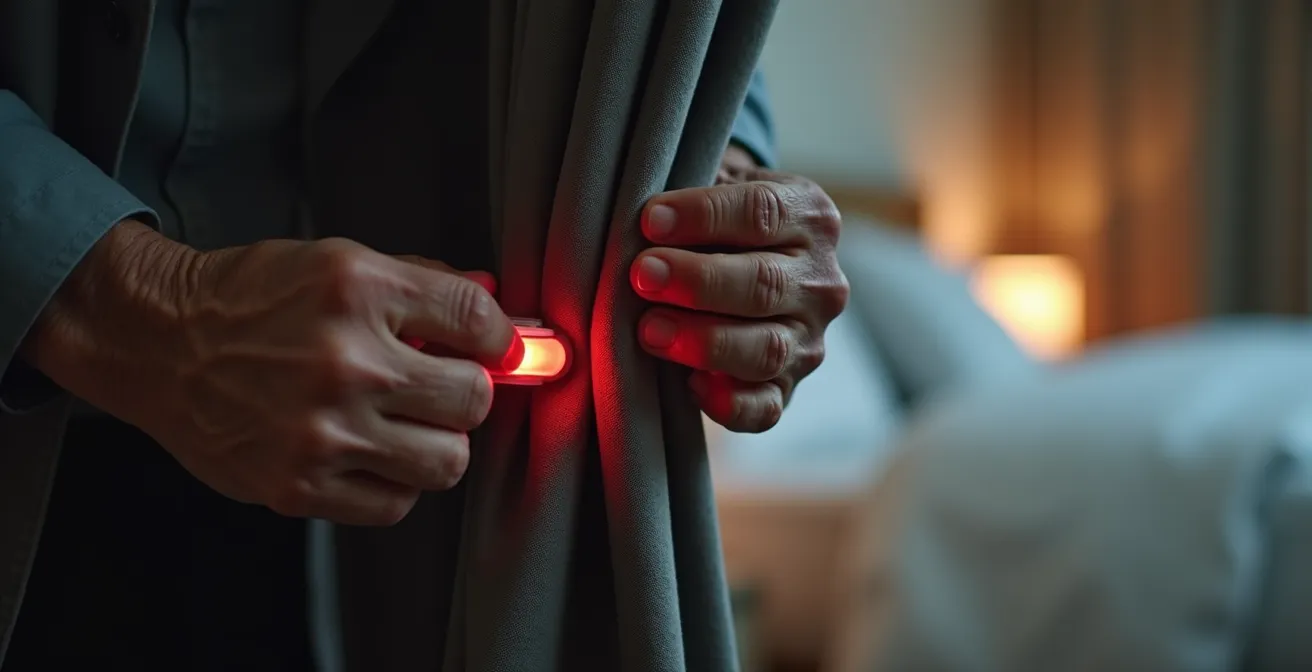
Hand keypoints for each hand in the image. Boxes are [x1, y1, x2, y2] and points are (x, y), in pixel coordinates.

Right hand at [26, 222, 521, 525]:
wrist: (161, 344)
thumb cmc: (251, 301)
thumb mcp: (338, 262)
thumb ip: (423, 284)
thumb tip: (493, 304)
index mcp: (357, 291)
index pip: (477, 322)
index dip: (501, 340)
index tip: (497, 350)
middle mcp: (344, 361)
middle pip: (472, 398)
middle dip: (465, 391)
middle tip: (440, 387)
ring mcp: (322, 429)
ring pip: (447, 460)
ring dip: (438, 443)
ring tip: (407, 423)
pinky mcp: (299, 485)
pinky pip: (395, 504)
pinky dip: (394, 483)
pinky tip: (371, 454)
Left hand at [631, 154, 848, 432]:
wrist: (744, 266)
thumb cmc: (716, 222)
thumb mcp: (717, 187)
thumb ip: (692, 190)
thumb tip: (643, 219)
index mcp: (809, 217)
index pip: (762, 212)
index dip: (704, 216)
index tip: (650, 220)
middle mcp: (820, 281)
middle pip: (764, 282)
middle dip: (698, 280)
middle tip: (643, 276)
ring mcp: (809, 340)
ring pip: (766, 348)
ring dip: (704, 341)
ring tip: (649, 330)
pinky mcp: (787, 389)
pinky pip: (765, 408)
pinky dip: (729, 402)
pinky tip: (691, 385)